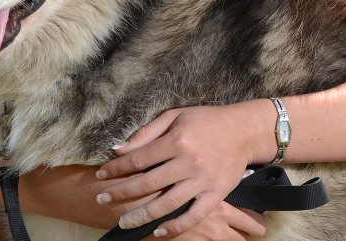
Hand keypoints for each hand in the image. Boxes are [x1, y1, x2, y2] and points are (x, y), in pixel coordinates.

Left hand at [94, 104, 268, 236]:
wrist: (244, 131)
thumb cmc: (206, 120)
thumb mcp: (175, 117)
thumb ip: (146, 133)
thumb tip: (119, 148)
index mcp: (176, 141)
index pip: (138, 159)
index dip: (116, 169)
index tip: (101, 176)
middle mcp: (187, 162)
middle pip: (147, 183)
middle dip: (121, 193)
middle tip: (101, 199)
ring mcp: (202, 181)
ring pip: (166, 204)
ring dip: (141, 215)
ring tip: (123, 222)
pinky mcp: (216, 194)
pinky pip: (193, 215)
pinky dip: (176, 226)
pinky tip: (159, 231)